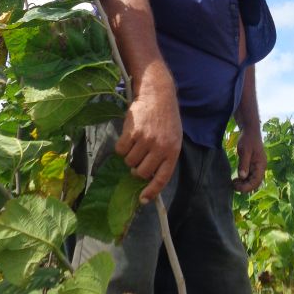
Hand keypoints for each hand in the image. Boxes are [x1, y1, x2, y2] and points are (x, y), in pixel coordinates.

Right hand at [115, 85, 181, 203]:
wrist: (158, 94)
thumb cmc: (165, 118)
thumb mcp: (172, 138)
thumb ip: (164, 156)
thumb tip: (149, 178)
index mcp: (173, 151)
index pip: (162, 178)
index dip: (151, 191)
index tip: (142, 200)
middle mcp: (160, 148)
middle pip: (141, 172)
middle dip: (136, 168)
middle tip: (138, 157)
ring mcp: (146, 140)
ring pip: (129, 161)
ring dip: (129, 155)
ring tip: (135, 141)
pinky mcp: (133, 132)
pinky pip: (120, 150)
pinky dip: (121, 146)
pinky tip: (128, 135)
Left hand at [233, 126, 266, 192]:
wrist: (250, 130)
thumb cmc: (248, 139)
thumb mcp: (245, 151)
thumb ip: (244, 164)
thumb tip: (243, 177)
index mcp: (261, 165)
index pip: (256, 181)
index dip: (247, 187)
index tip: (237, 188)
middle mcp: (260, 167)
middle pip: (255, 183)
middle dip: (245, 187)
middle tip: (233, 185)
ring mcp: (257, 166)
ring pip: (252, 180)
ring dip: (244, 184)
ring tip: (234, 183)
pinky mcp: (252, 165)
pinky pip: (249, 176)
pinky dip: (243, 179)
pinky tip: (236, 179)